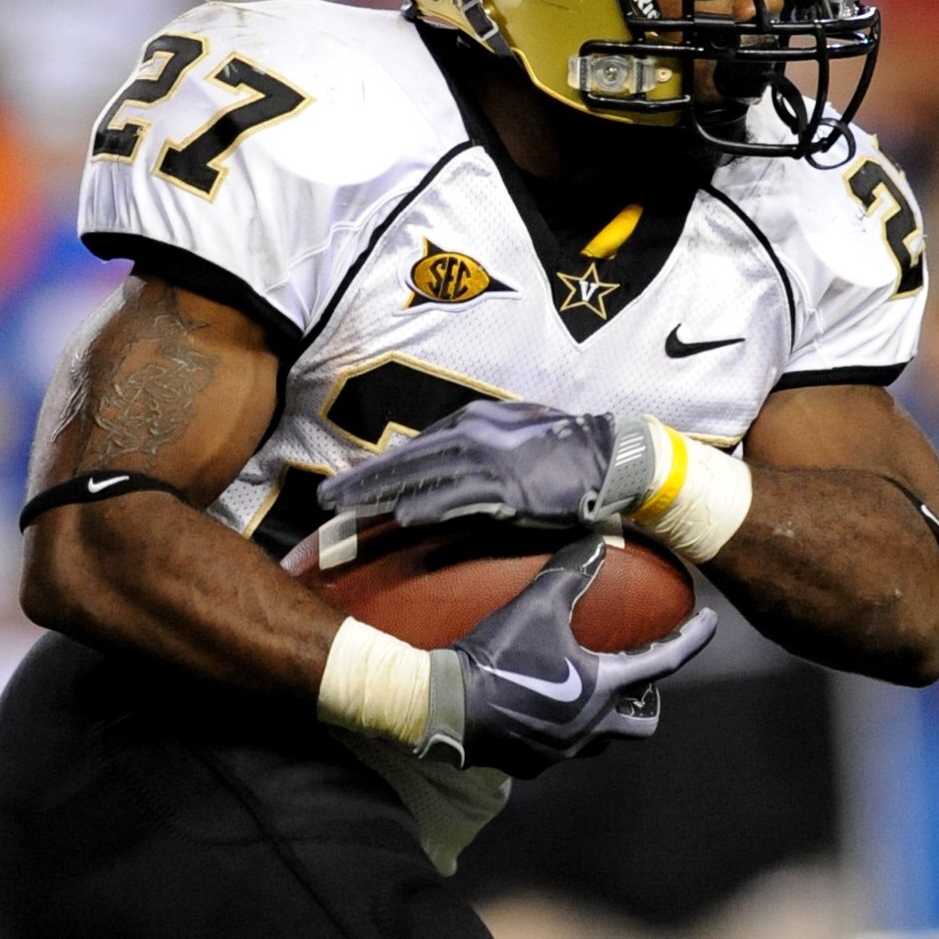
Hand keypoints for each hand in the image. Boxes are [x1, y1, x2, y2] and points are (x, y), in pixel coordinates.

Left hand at [323, 396, 650, 533]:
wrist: (614, 455)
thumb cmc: (566, 450)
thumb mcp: (513, 435)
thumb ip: (476, 444)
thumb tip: (441, 461)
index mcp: (472, 421)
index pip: (413, 450)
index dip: (375, 470)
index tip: (344, 486)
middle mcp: (473, 434)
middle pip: (405, 463)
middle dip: (361, 482)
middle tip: (324, 501)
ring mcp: (490, 460)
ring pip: (422, 480)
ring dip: (380, 496)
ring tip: (344, 511)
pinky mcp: (509, 487)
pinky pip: (460, 499)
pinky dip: (429, 507)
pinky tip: (401, 518)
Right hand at [421, 536, 714, 772]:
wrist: (448, 707)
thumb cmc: (499, 656)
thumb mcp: (536, 605)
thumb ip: (570, 574)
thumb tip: (595, 543)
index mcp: (604, 687)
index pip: (665, 661)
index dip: (693, 638)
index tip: (709, 622)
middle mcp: (592, 726)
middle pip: (643, 723)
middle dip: (647, 701)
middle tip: (639, 679)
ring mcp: (563, 750)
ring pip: (602, 739)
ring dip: (605, 717)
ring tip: (587, 693)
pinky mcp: (534, 763)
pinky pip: (561, 749)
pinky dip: (562, 730)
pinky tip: (541, 712)